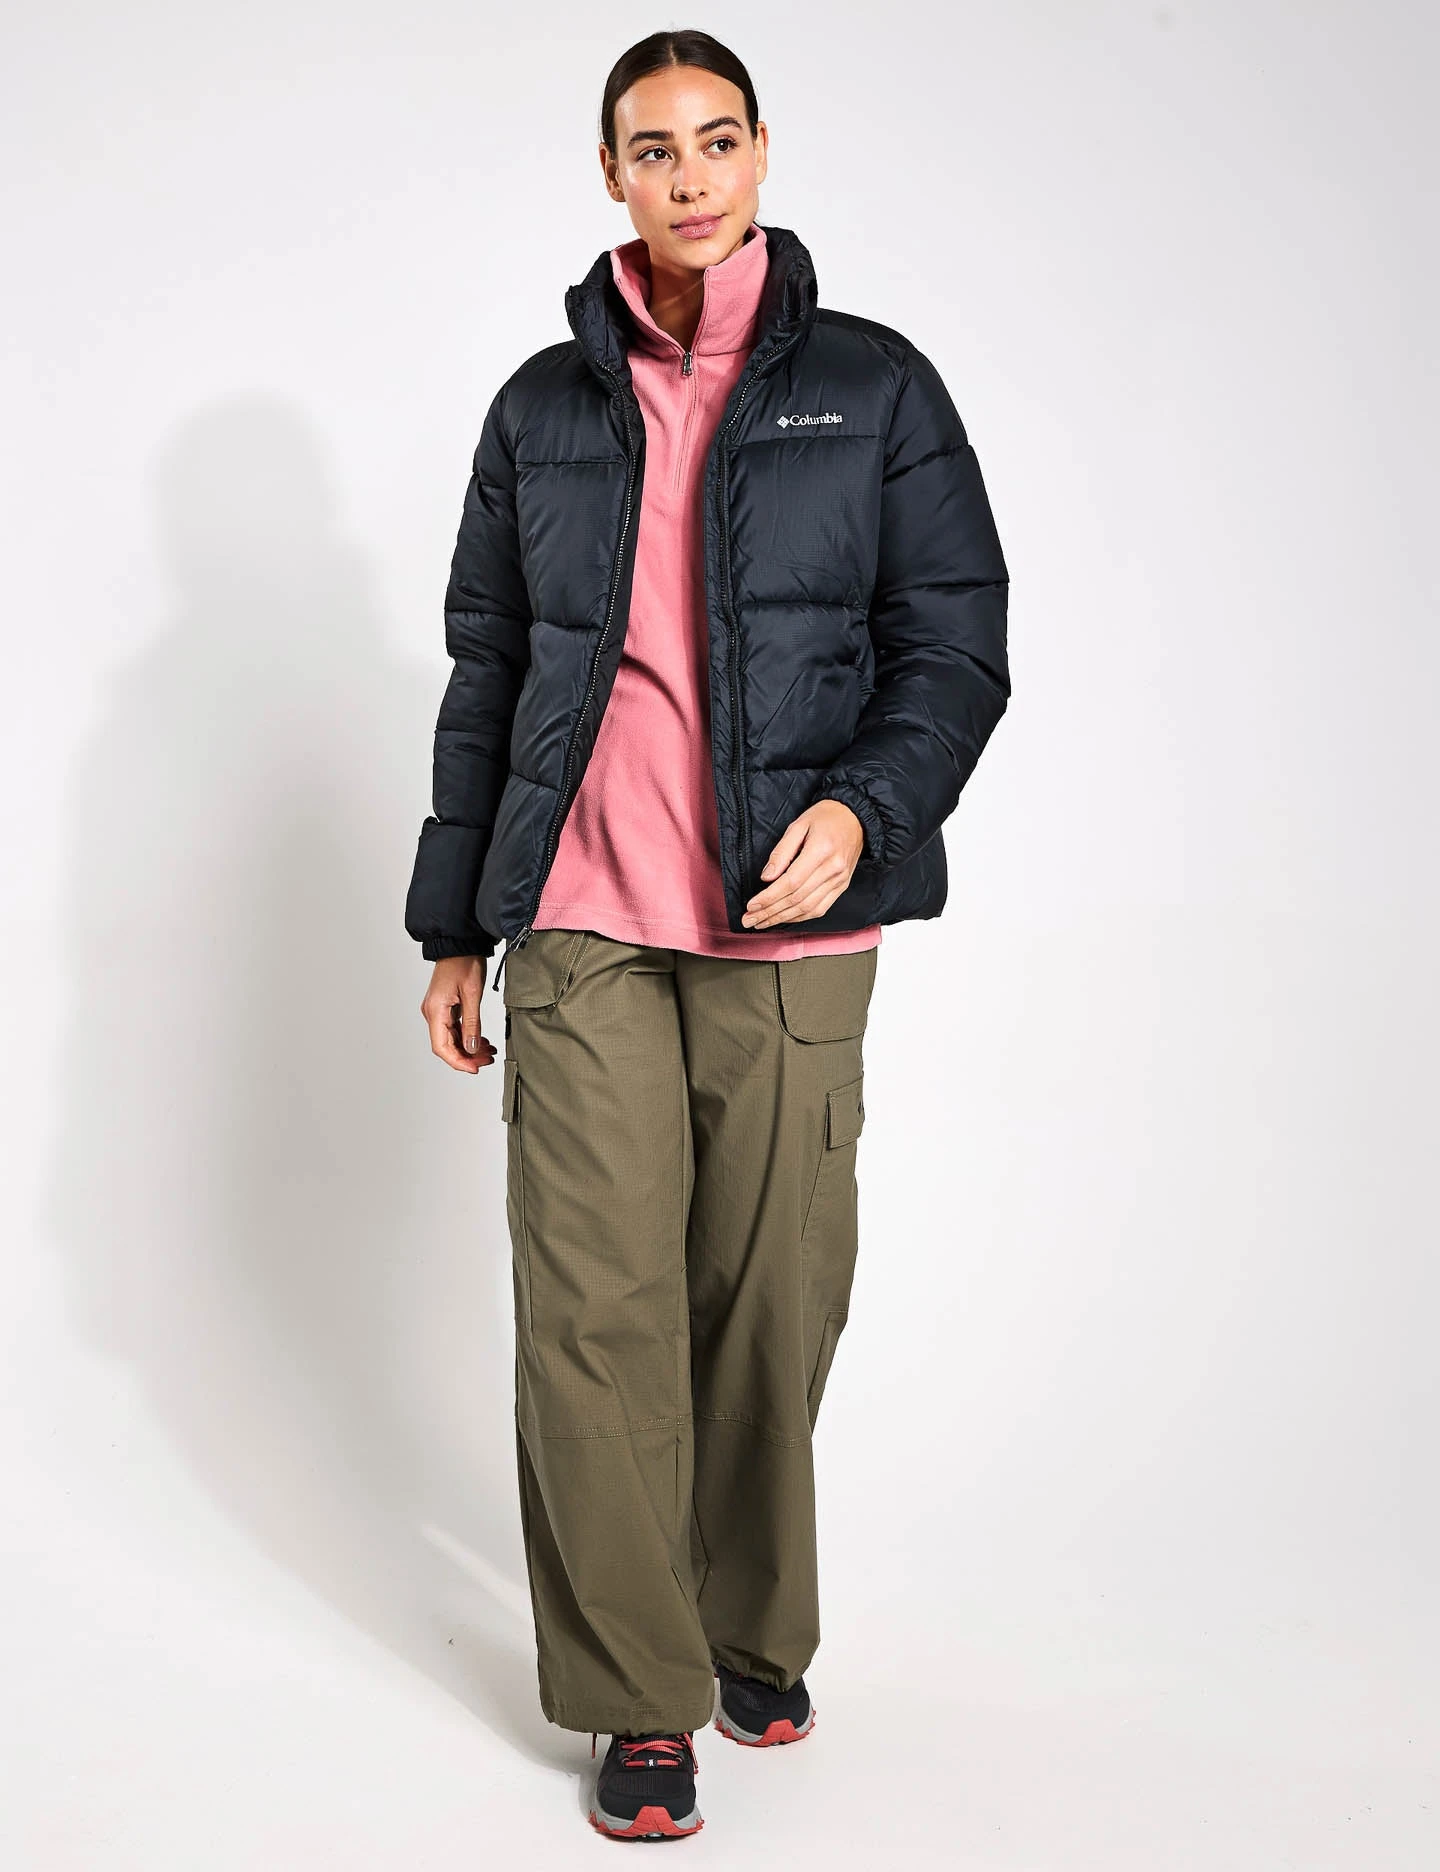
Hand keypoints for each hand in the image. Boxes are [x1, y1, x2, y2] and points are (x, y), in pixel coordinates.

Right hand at [421, 955, 495, 1072]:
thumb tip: (471, 1048)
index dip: (458, 1062)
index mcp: (435, 1011)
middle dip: (467, 1056)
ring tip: (489, 1051)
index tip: (475, 1068)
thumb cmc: (464, 962)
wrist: (460, 943)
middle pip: (446, 1045)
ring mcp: (437, 1010)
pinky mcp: (445, 1007)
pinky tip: (482, 1040)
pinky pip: (454, 1028)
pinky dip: (468, 1036)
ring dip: (469, 1047)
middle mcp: (432, 1012)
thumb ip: (472, 1024)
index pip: (442, 1047)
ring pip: (451, 1038)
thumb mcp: (472, 994)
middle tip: (488, 1060)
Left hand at [741, 799, 864, 928]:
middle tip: (749, 920)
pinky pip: (820, 908)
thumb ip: (781, 852)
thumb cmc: (825, 818)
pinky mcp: (841, 887)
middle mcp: (833, 869)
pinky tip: (784, 919)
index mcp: (821, 850)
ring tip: (762, 923)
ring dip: (782, 918)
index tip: (752, 905)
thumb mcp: (798, 825)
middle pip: (797, 899)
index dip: (769, 897)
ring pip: (807, 908)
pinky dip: (800, 917)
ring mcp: (839, 881)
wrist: (856, 819)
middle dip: (770, 912)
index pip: (791, 882)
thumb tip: (766, 877)